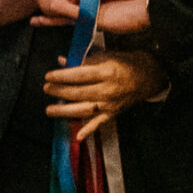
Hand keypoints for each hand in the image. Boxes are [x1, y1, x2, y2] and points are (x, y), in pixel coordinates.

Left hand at [46, 48, 168, 139]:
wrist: (146, 77)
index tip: (48, 76)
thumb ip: (83, 60)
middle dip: (59, 92)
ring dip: (65, 111)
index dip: (62, 76)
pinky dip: (88, 130)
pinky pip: (99, 124)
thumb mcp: (105, 56)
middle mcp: (107, 89)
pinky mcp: (112, 113)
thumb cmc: (124, 63)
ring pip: (84, 109)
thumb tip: (62, 60)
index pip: (80, 74)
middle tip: (46, 89)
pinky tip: (78, 136)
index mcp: (106, 72)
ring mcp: (109, 104)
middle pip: (79, 92)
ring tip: (50, 110)